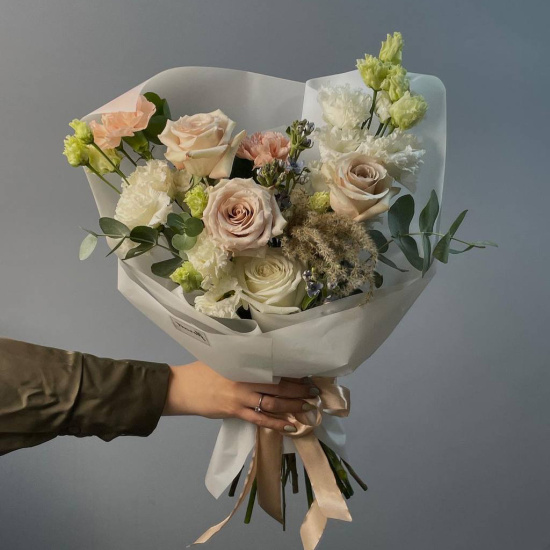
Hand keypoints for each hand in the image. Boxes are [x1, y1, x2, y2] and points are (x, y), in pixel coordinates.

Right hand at [162, 361, 318, 432]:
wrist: (181, 387)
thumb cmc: (202, 370)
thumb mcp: (223, 358)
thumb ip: (242, 359)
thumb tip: (263, 358)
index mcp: (243, 365)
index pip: (273, 369)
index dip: (292, 373)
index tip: (307, 375)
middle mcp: (244, 380)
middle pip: (277, 386)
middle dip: (298, 390)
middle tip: (315, 392)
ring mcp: (240, 398)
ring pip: (272, 403)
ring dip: (292, 406)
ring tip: (309, 408)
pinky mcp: (235, 412)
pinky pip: (260, 420)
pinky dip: (276, 424)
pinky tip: (290, 426)